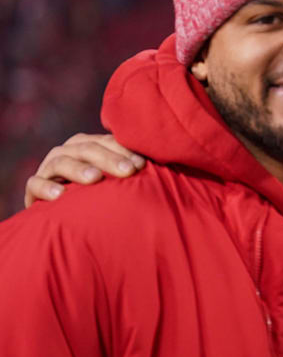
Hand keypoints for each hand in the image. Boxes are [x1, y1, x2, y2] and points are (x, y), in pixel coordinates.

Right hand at [24, 133, 144, 207]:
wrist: (70, 214)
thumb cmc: (105, 194)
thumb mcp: (120, 180)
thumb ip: (137, 169)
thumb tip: (173, 161)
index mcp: (91, 144)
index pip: (108, 141)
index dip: (124, 150)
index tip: (143, 165)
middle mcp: (69, 152)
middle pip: (87, 148)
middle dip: (109, 159)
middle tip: (129, 171)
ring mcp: (50, 169)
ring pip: (61, 161)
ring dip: (78, 169)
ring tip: (95, 179)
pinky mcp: (35, 189)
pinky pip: (35, 184)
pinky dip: (46, 188)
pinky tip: (60, 196)